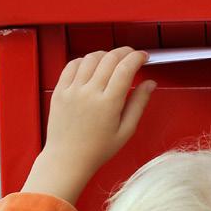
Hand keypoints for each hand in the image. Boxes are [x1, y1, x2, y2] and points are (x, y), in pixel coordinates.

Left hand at [43, 47, 156, 174]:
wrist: (67, 159)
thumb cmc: (96, 150)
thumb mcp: (125, 131)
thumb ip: (139, 104)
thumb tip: (149, 84)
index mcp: (108, 104)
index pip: (126, 68)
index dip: (137, 57)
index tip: (143, 57)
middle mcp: (89, 93)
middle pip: (110, 58)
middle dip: (125, 52)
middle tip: (131, 56)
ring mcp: (72, 90)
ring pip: (91, 58)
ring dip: (105, 54)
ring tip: (112, 62)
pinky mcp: (60, 91)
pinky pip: (72, 65)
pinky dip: (84, 60)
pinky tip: (91, 66)